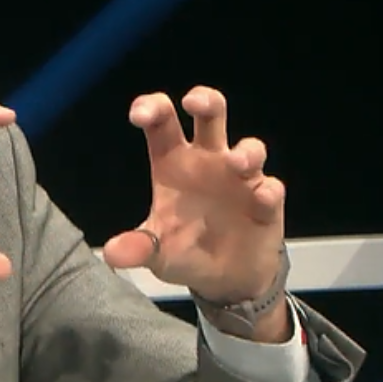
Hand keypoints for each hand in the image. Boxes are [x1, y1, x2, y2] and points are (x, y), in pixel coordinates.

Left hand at [102, 86, 284, 305]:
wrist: (224, 280)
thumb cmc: (185, 251)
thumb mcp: (156, 253)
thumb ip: (137, 248)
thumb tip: (111, 254)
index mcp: (174, 163)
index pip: (163, 125)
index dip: (153, 109)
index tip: (139, 114)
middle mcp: (208, 161)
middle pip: (210, 117)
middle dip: (205, 101)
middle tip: (193, 101)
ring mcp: (241, 179)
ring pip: (250, 148)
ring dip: (246, 151)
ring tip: (235, 161)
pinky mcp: (266, 203)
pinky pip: (271, 189)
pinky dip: (267, 192)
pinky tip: (261, 197)